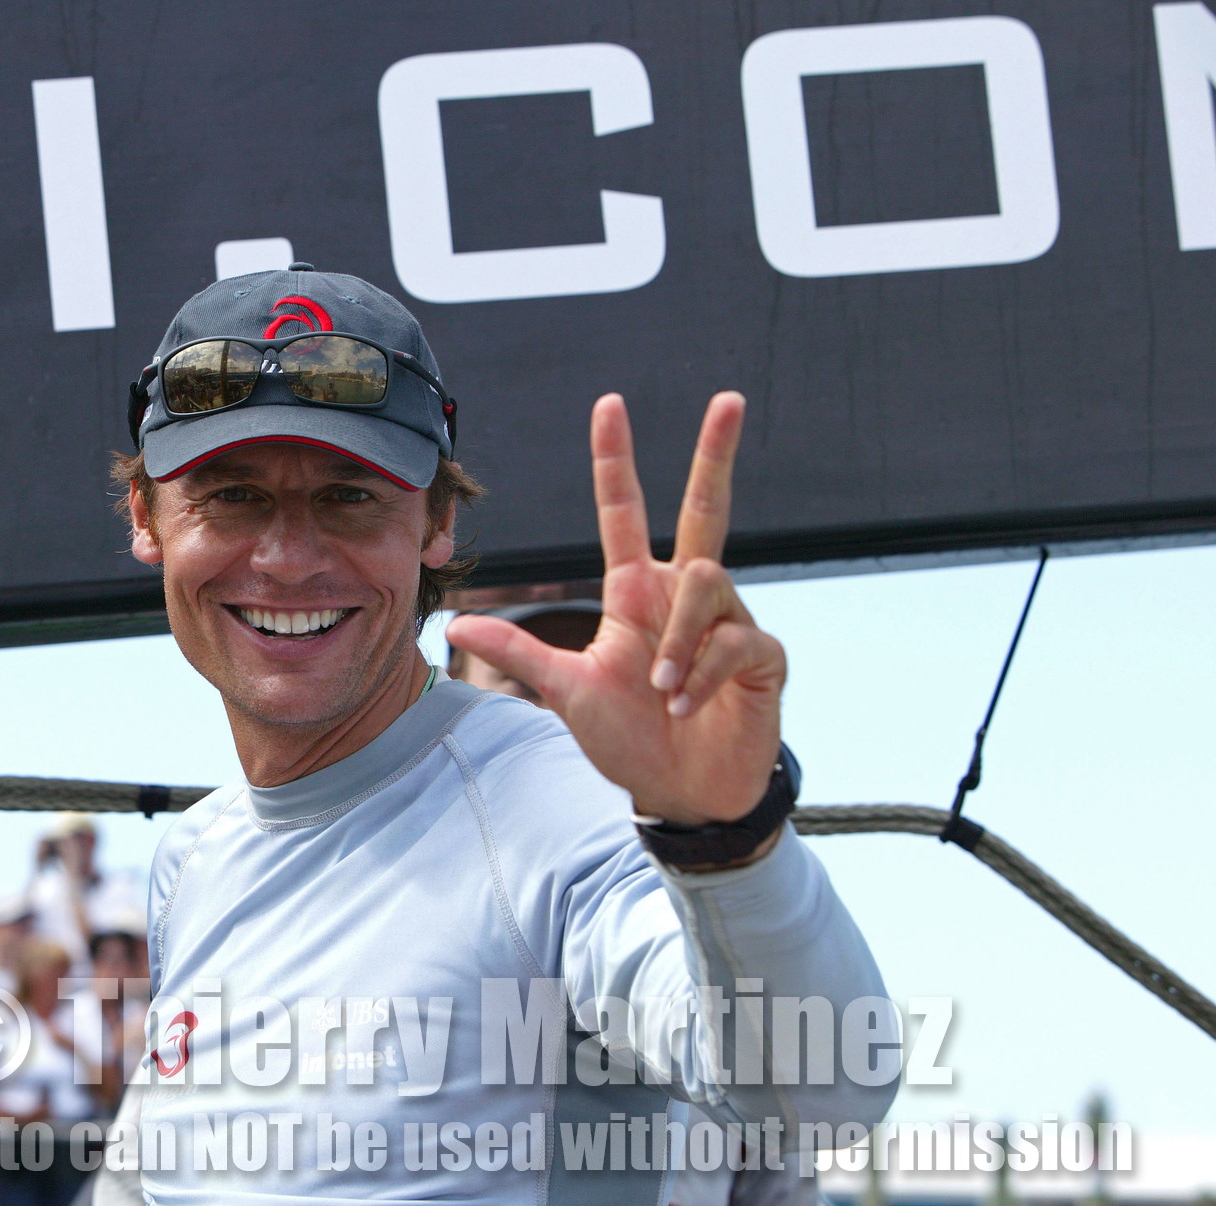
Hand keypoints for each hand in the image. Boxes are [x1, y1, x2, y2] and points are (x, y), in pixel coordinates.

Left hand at [445, 392, 784, 825]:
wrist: (680, 796)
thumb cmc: (628, 740)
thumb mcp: (566, 692)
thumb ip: (518, 654)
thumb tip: (454, 625)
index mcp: (636, 594)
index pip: (625, 513)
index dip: (616, 461)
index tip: (609, 405)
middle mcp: (683, 596)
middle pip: (706, 508)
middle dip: (715, 453)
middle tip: (729, 398)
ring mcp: (728, 621)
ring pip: (707, 582)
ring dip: (679, 642)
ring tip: (663, 693)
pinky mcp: (761, 654)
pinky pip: (734, 639)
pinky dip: (702, 674)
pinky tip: (688, 706)